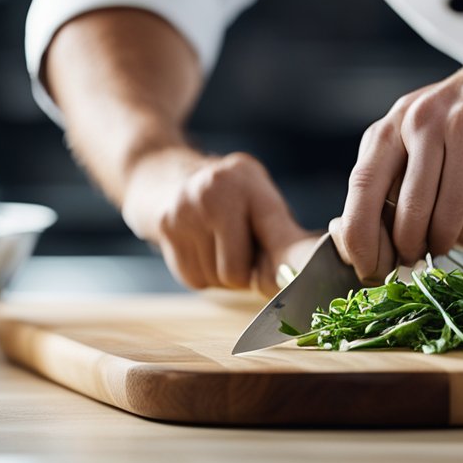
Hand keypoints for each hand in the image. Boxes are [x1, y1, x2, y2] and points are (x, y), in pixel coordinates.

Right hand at [121, 147, 312, 295]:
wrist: (164, 175)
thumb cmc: (229, 199)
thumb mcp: (259, 200)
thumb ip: (281, 235)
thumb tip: (298, 276)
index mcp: (250, 181)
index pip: (277, 234)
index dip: (288, 266)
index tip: (296, 287)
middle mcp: (216, 189)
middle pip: (238, 272)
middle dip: (242, 273)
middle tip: (240, 251)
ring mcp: (186, 207)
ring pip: (216, 279)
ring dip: (220, 274)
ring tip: (217, 244)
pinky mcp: (165, 226)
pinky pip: (193, 278)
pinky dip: (200, 273)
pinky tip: (198, 247)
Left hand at [337, 0, 462, 279]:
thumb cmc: (459, 125)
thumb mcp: (413, 142)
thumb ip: (390, 184)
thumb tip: (366, 247)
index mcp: (391, 127)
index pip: (363, 185)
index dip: (362, 235)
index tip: (369, 268)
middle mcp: (421, 120)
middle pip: (410, 207)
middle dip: (415, 247)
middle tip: (421, 259)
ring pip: (451, 210)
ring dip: (451, 241)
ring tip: (453, 242)